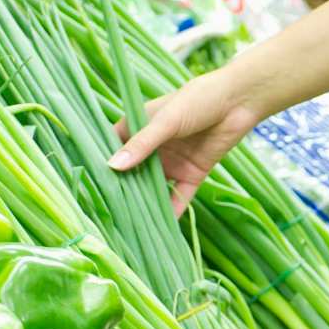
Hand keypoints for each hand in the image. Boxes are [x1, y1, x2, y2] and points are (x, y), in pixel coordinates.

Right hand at [108, 70, 263, 215]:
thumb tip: (113, 166)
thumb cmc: (198, 100)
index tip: (90, 183)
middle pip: (133, 172)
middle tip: (107, 211)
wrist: (238, 102)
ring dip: (145, 203)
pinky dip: (172, 211)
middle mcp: (153, 147)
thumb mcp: (166, 121)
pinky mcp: (192, 174)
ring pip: (154, 187)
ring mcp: (172, 162)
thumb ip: (142, 144)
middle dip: (123, 190)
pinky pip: (179, 196)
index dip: (105, 163)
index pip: (115, 147)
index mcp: (140, 127)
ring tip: (129, 225)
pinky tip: (162, 228)